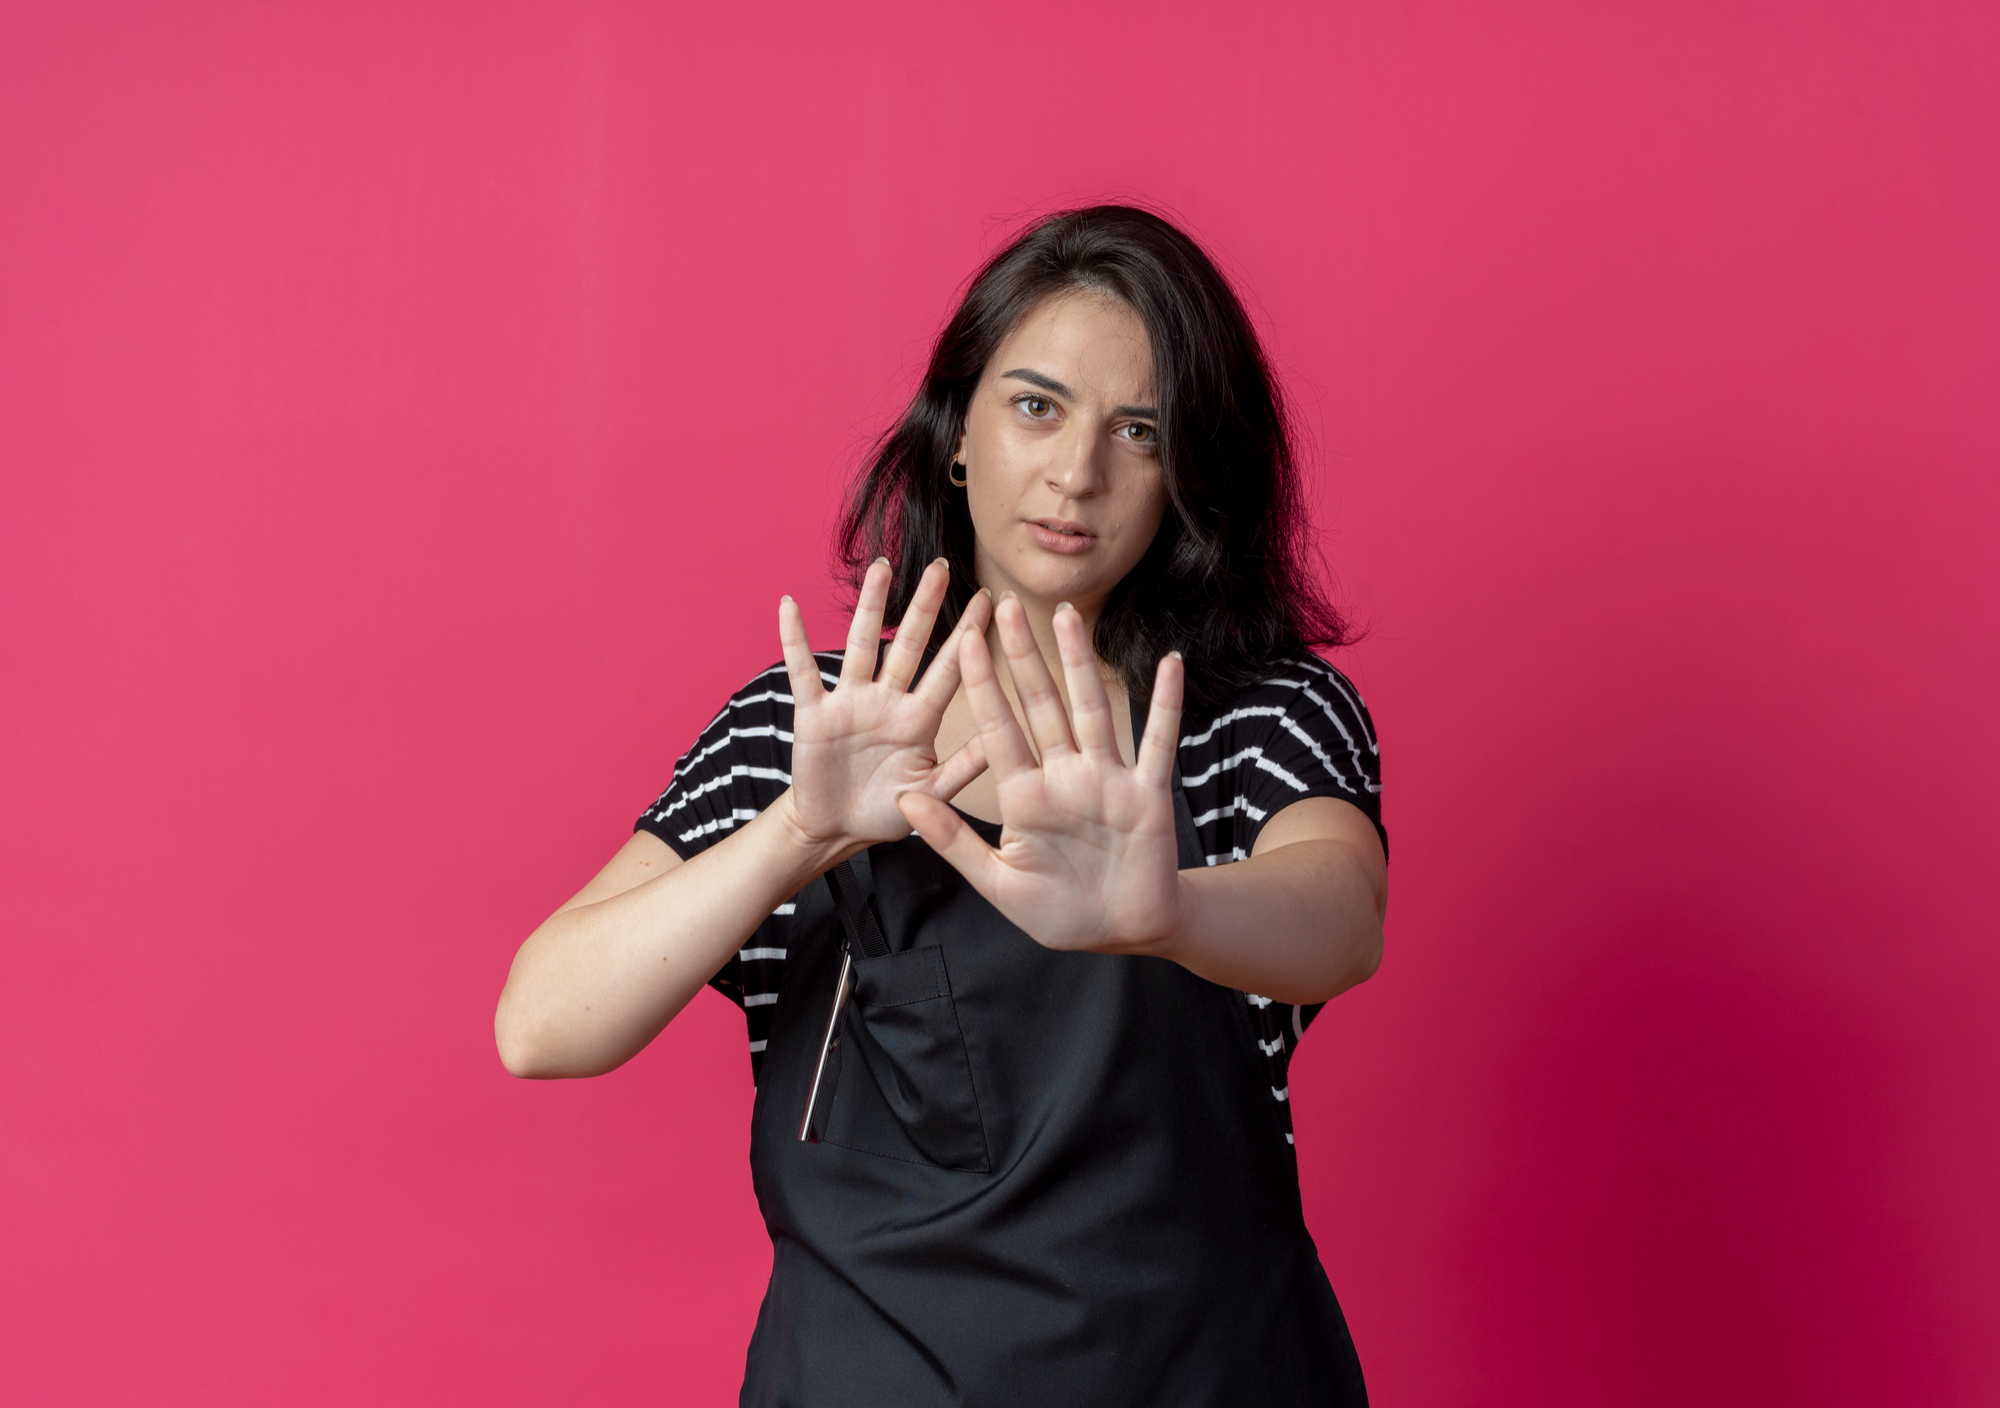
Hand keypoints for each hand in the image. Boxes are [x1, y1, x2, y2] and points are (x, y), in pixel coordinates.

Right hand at [775, 558, 992, 862]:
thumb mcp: (931, 791)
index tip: (988, 598)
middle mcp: (887, 701)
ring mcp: (850, 702)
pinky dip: (795, 640)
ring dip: (868, 606)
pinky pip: (803, 671)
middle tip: (940, 566)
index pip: (950, 669)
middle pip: (908, 644)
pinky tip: (790, 605)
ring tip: (879, 567)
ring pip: (862, 645)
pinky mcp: (814, 713)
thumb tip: (1003, 739)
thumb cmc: (887, 812)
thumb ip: (964, 767)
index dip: (968, 635)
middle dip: (924, 606)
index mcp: (920, 720)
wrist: (836, 830)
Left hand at [896, 595, 1185, 953]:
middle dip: (1023, 656)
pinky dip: (1164, 705)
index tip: (962, 639)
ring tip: (1067, 617)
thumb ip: (954, 841)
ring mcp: (1106, 781)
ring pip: (1090, 710)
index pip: (997, 729)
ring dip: (1079, 664)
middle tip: (1007, 604)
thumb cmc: (1059, 912)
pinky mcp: (1147, 795)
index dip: (981, 685)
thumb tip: (904, 802)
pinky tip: (1169, 665)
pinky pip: (1157, 743)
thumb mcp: (998, 882)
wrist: (1123, 936)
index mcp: (1024, 796)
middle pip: (1040, 705)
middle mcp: (1063, 777)